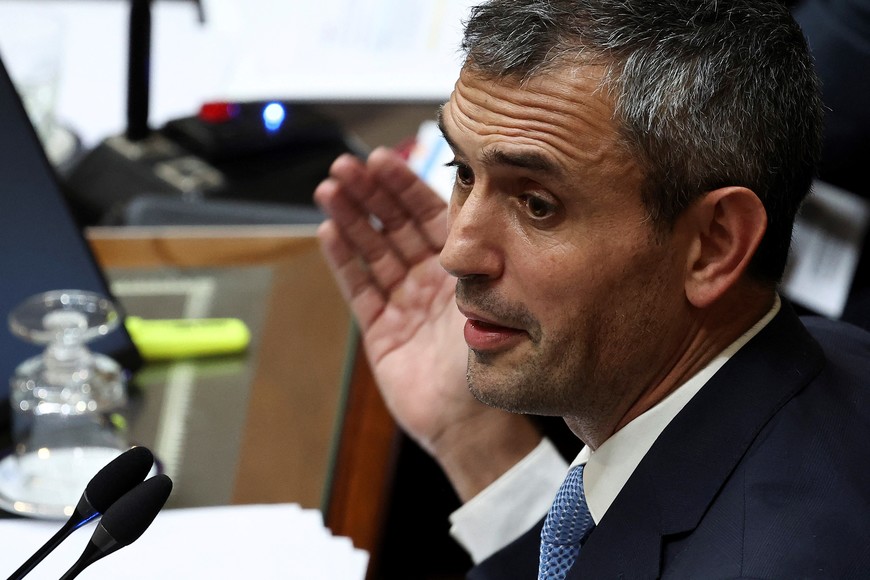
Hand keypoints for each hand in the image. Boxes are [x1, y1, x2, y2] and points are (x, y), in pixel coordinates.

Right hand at [315, 147, 540, 499]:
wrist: (473, 422)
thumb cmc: (492, 364)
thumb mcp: (491, 303)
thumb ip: (479, 258)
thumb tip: (482, 207)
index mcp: (461, 269)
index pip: (428, 214)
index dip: (404, 185)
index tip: (382, 159)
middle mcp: (430, 280)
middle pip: (394, 226)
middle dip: (371, 194)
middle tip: (345, 165)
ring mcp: (403, 302)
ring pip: (373, 250)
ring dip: (351, 218)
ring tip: (330, 189)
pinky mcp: (381, 328)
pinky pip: (360, 287)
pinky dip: (344, 260)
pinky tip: (329, 231)